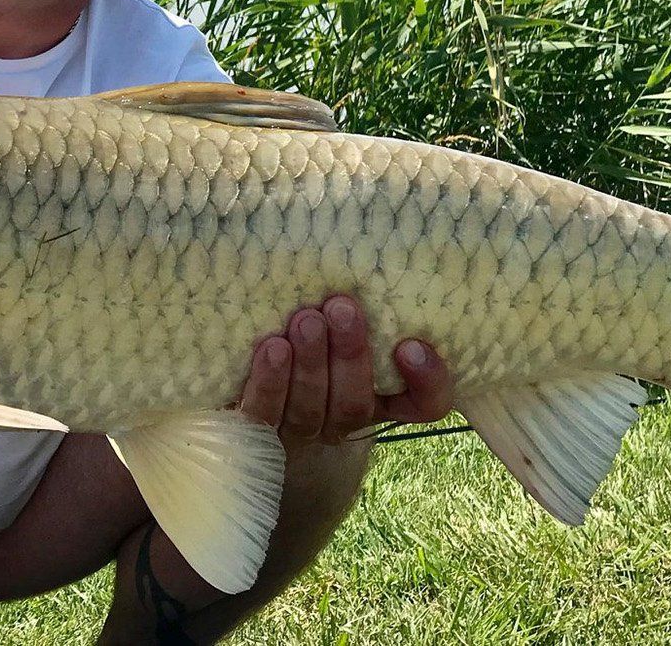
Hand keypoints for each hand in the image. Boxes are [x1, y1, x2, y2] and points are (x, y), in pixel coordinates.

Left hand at [237, 294, 451, 446]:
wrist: (243, 388)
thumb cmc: (305, 331)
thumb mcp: (336, 318)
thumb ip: (355, 301)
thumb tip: (364, 239)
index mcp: (378, 397)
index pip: (424, 405)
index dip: (427, 382)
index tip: (411, 345)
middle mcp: (343, 418)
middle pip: (356, 404)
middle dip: (349, 355)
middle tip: (341, 308)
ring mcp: (300, 430)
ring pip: (312, 409)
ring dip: (310, 363)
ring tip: (305, 321)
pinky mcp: (257, 433)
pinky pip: (266, 416)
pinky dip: (270, 383)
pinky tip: (271, 349)